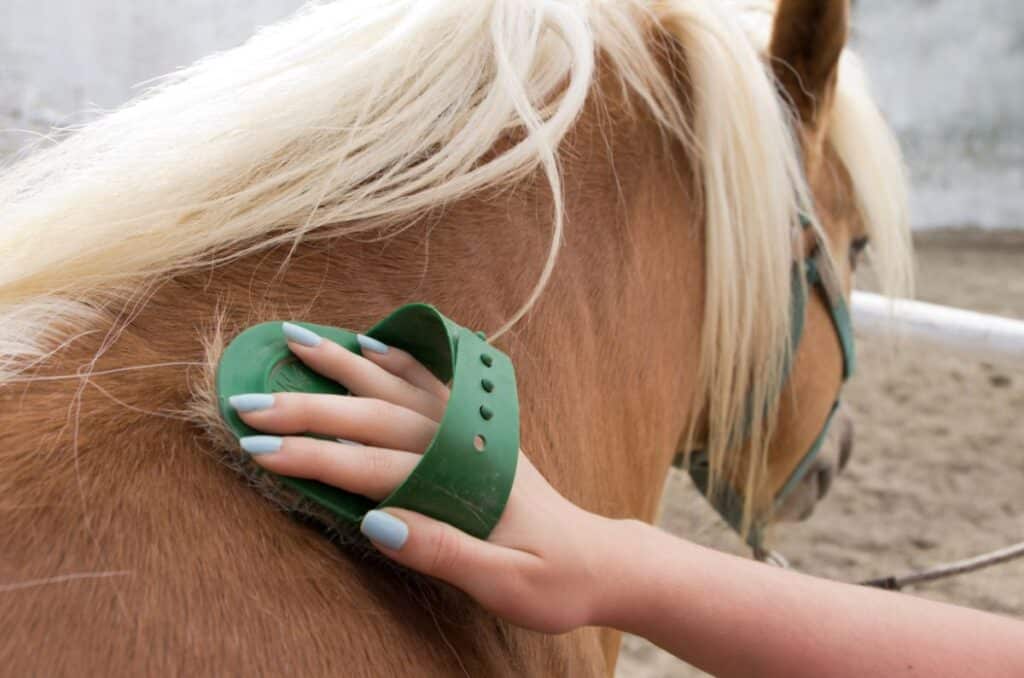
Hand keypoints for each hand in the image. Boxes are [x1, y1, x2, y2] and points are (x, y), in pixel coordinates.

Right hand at [229, 323, 606, 632]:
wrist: (601, 561)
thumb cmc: (553, 581)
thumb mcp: (504, 583)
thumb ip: (444, 551)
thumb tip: (377, 523)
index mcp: (464, 485)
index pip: (374, 467)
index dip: (314, 456)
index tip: (258, 447)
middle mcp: (464, 445)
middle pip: (374, 418)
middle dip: (307, 407)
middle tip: (246, 400)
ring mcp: (470, 431)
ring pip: (397, 388)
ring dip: (344, 364)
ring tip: (295, 338)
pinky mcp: (475, 429)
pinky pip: (429, 383)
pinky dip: (396, 361)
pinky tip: (368, 344)